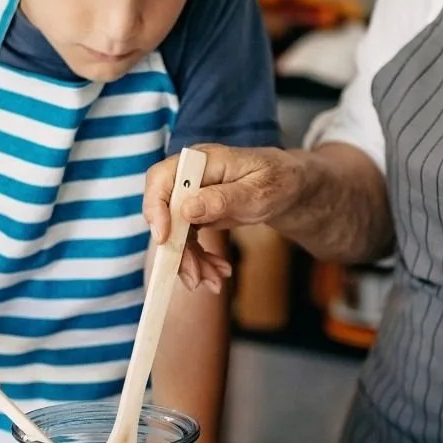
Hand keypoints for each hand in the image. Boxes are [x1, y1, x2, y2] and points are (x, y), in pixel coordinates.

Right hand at [142, 144, 306, 292]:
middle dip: (177, 250)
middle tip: (195, 278)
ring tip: (214, 281)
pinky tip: (218, 271)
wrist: (287, 186)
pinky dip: (200, 260)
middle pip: (164, 213)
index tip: (164, 239)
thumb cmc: (277, 181)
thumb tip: (187, 209)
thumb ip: (224, 198)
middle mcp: (189, 176)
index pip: (161, 178)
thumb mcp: (258, 192)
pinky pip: (187, 240)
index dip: (156, 208)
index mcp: (202, 161)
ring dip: (190, 262)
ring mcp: (190, 196)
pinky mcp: (194, 213)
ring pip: (174, 233)